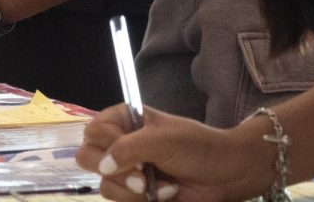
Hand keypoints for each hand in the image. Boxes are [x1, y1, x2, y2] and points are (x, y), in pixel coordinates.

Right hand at [77, 103, 242, 201]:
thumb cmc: (197, 148)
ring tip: (160, 186)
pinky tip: (165, 194)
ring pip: (105, 185)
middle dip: (114, 171)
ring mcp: (127, 171)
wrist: (226, 176)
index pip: (93, 130)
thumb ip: (128, 149)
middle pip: (87, 157)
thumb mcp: (163, 140)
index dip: (107, 144)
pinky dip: (141, 201)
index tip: (134, 153)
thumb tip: (104, 166)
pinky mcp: (135, 195)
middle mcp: (120, 144)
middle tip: (140, 174)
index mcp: (124, 120)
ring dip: (133, 190)